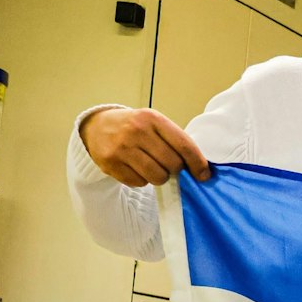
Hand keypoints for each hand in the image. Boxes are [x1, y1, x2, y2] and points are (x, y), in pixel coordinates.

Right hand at [80, 107, 210, 186]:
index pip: (184, 145)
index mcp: (152, 118)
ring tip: (151, 166)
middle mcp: (136, 131)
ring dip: (160, 177)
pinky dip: (142, 180)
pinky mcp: (110, 164)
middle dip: (176, 170)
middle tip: (168, 165)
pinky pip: (139, 183)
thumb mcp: (155, 124)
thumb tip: (200, 170)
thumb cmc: (135, 127)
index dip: (198, 163)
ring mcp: (121, 148)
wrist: (96, 126)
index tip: (204, 175)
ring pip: (157, 177)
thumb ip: (175, 141)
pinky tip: (135, 168)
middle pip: (173, 164)